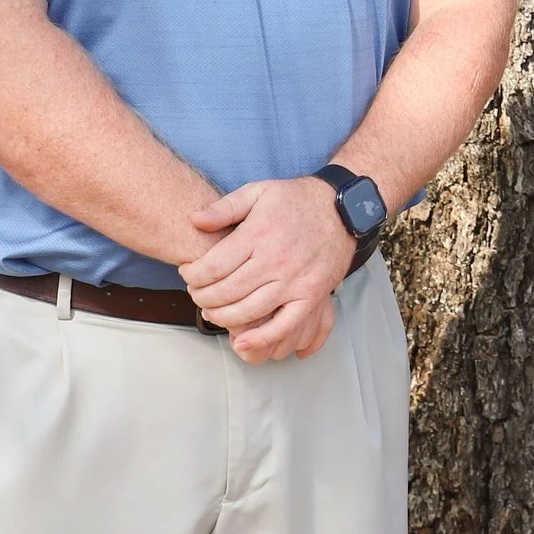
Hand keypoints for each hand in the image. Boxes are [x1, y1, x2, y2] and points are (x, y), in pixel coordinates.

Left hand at [180, 176, 354, 361]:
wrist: (344, 208)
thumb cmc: (297, 200)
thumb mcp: (259, 191)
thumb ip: (224, 207)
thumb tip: (194, 220)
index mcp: (259, 234)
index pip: (212, 267)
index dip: (192, 275)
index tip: (188, 273)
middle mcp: (276, 260)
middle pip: (226, 292)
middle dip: (202, 297)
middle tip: (197, 293)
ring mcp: (295, 281)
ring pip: (248, 311)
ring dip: (222, 317)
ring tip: (213, 310)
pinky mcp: (312, 295)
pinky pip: (284, 325)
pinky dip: (261, 338)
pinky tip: (242, 342)